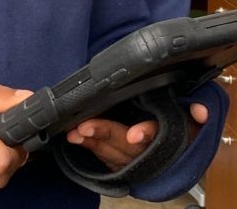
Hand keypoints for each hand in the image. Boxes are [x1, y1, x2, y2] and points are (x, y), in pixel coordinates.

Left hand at [65, 103, 208, 171]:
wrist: (177, 151)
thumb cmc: (181, 126)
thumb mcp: (191, 118)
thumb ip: (195, 112)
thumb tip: (201, 111)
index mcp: (167, 136)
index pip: (158, 134)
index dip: (146, 133)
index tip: (133, 134)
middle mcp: (150, 152)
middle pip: (127, 145)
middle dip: (105, 134)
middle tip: (84, 127)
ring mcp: (136, 160)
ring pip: (113, 154)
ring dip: (93, 144)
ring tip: (74, 133)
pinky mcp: (124, 164)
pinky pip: (106, 159)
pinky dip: (91, 149)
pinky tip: (77, 139)